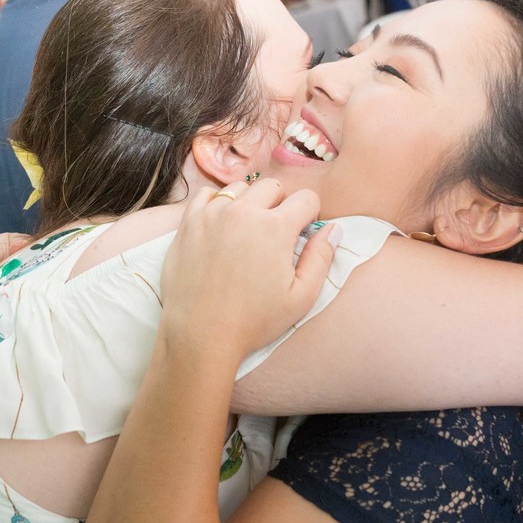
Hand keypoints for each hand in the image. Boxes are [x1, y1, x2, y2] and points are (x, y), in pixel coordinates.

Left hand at [158, 179, 338, 363]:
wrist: (200, 334)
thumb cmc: (253, 321)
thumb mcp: (301, 297)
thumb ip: (322, 258)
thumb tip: (333, 230)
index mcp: (276, 228)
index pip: (307, 198)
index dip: (310, 215)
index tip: (302, 233)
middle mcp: (244, 212)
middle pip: (273, 188)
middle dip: (281, 205)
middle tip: (274, 235)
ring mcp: (212, 214)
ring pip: (240, 188)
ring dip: (249, 202)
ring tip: (246, 231)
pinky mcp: (189, 223)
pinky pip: (207, 195)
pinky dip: (217, 204)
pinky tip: (221, 226)